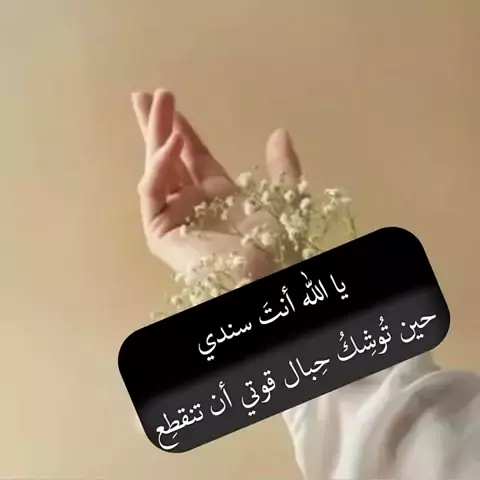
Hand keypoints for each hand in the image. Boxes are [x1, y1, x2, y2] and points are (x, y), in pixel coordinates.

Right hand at [131, 89, 301, 279]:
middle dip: (157, 127)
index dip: (184, 132)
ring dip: (155, 136)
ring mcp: (175, 218)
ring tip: (153, 101)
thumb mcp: (284, 198)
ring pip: (156, 171)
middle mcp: (193, 204)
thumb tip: (279, 132)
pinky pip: (152, 193)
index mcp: (218, 196)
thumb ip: (283, 167)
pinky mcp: (160, 232)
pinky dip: (159, 168)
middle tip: (145, 94)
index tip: (174, 106)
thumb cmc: (275, 246)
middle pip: (168, 159)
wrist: (263, 276)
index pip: (194, 158)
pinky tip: (170, 142)